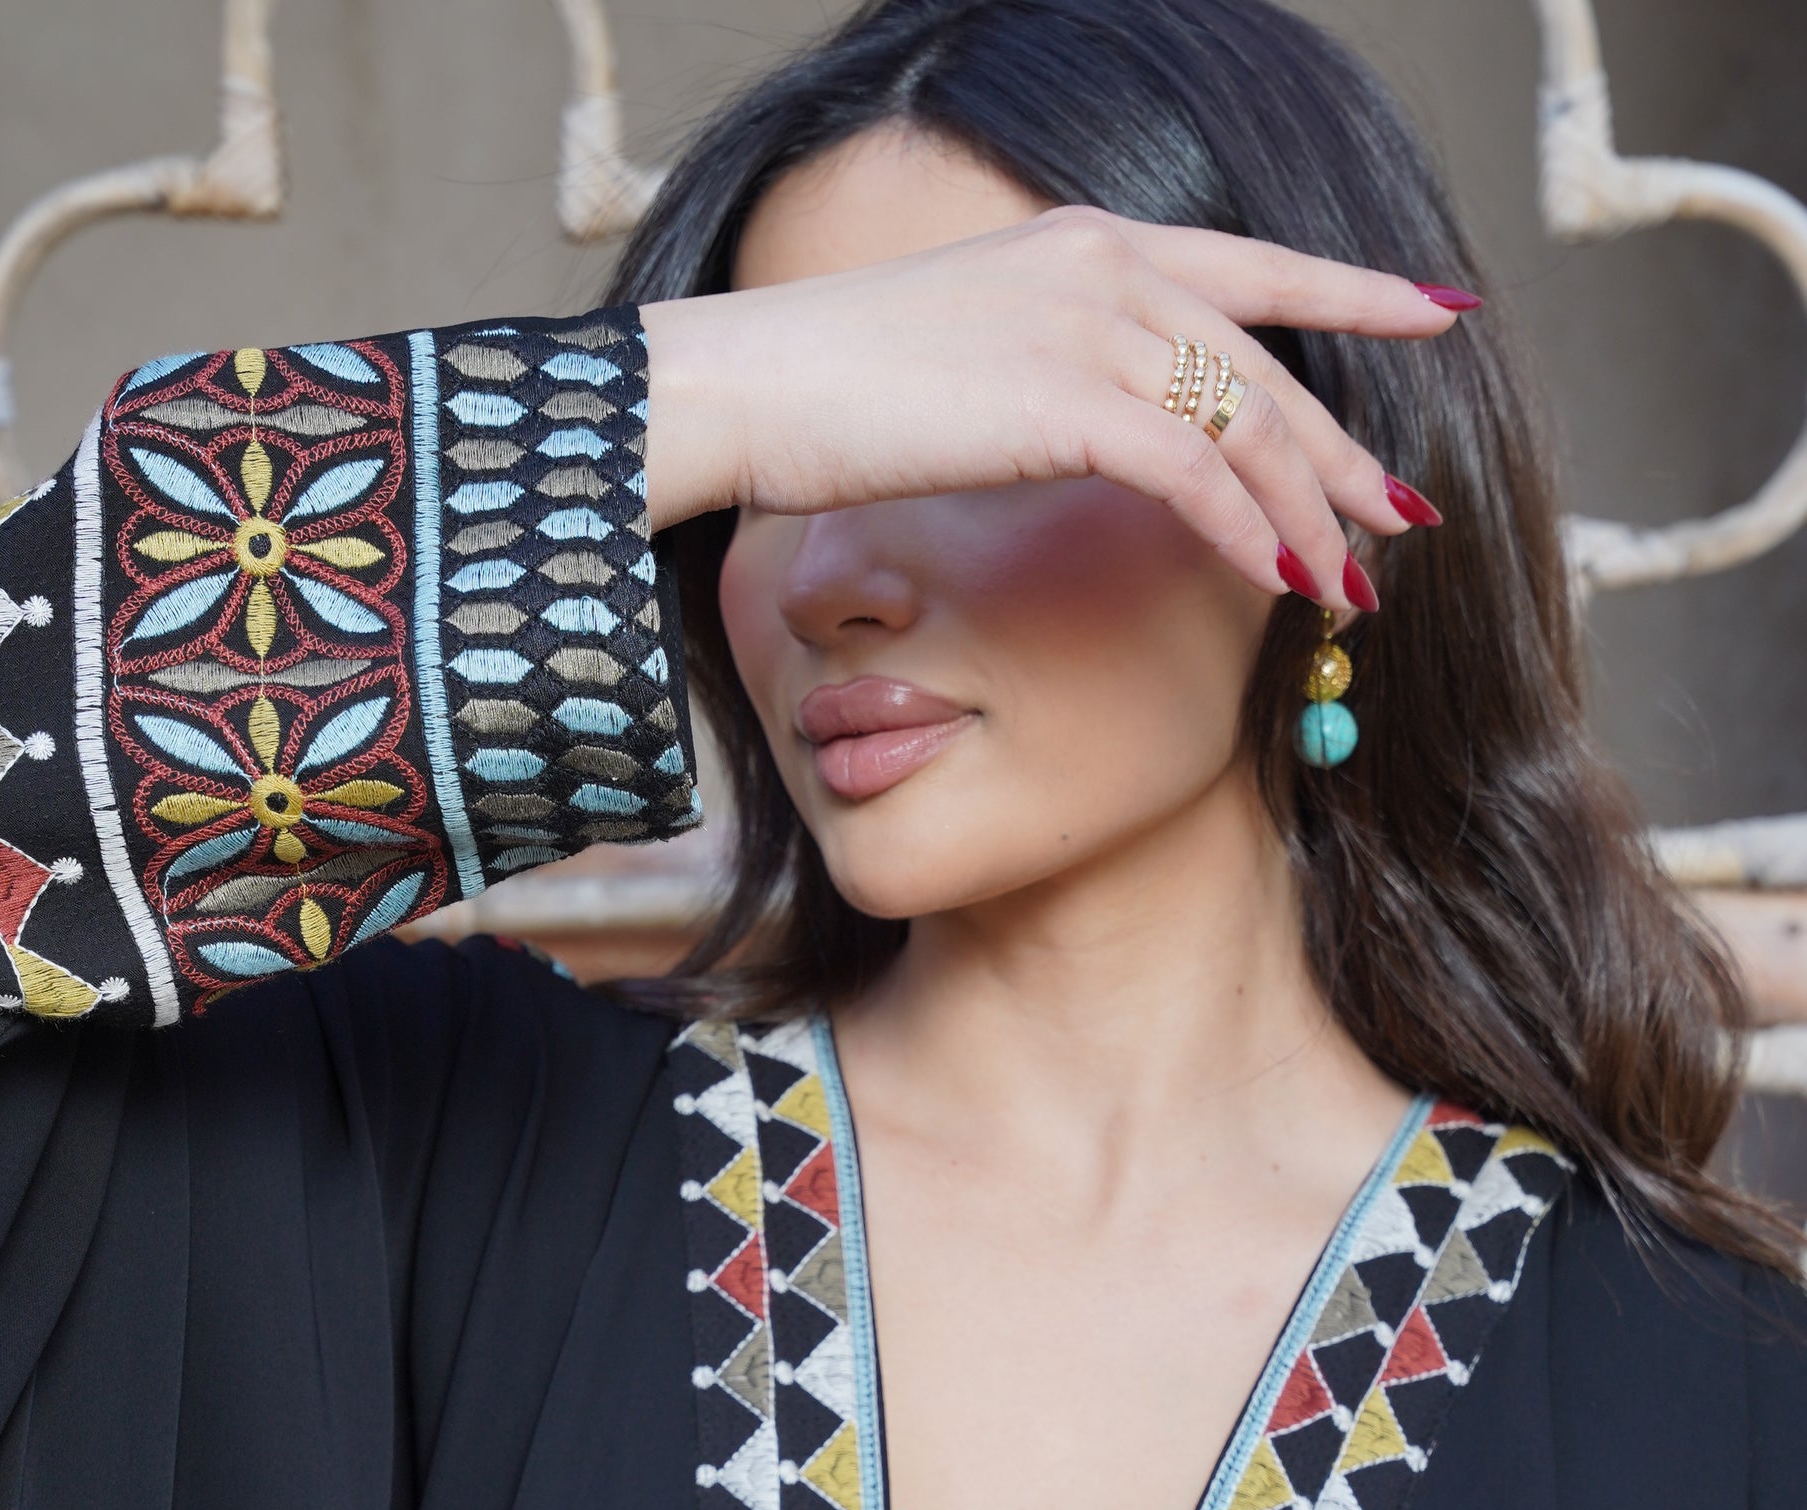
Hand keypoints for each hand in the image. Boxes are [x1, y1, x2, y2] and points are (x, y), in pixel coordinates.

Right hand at [641, 207, 1464, 611]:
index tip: (1439, 312)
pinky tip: (1281, 582)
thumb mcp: (970, 362)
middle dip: (1346, 445)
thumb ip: (1058, 373)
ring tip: (1352, 579)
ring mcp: (1090, 325)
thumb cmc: (833, 394)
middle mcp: (1107, 267)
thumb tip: (1102, 430)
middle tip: (1404, 513)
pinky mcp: (1068, 398)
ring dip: (1310, 510)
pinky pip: (1194, 472)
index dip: (1354, 292)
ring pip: (1247, 421)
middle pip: (1269, 359)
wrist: (752, 387)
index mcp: (1089, 245)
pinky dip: (1247, 532)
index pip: (1253, 265)